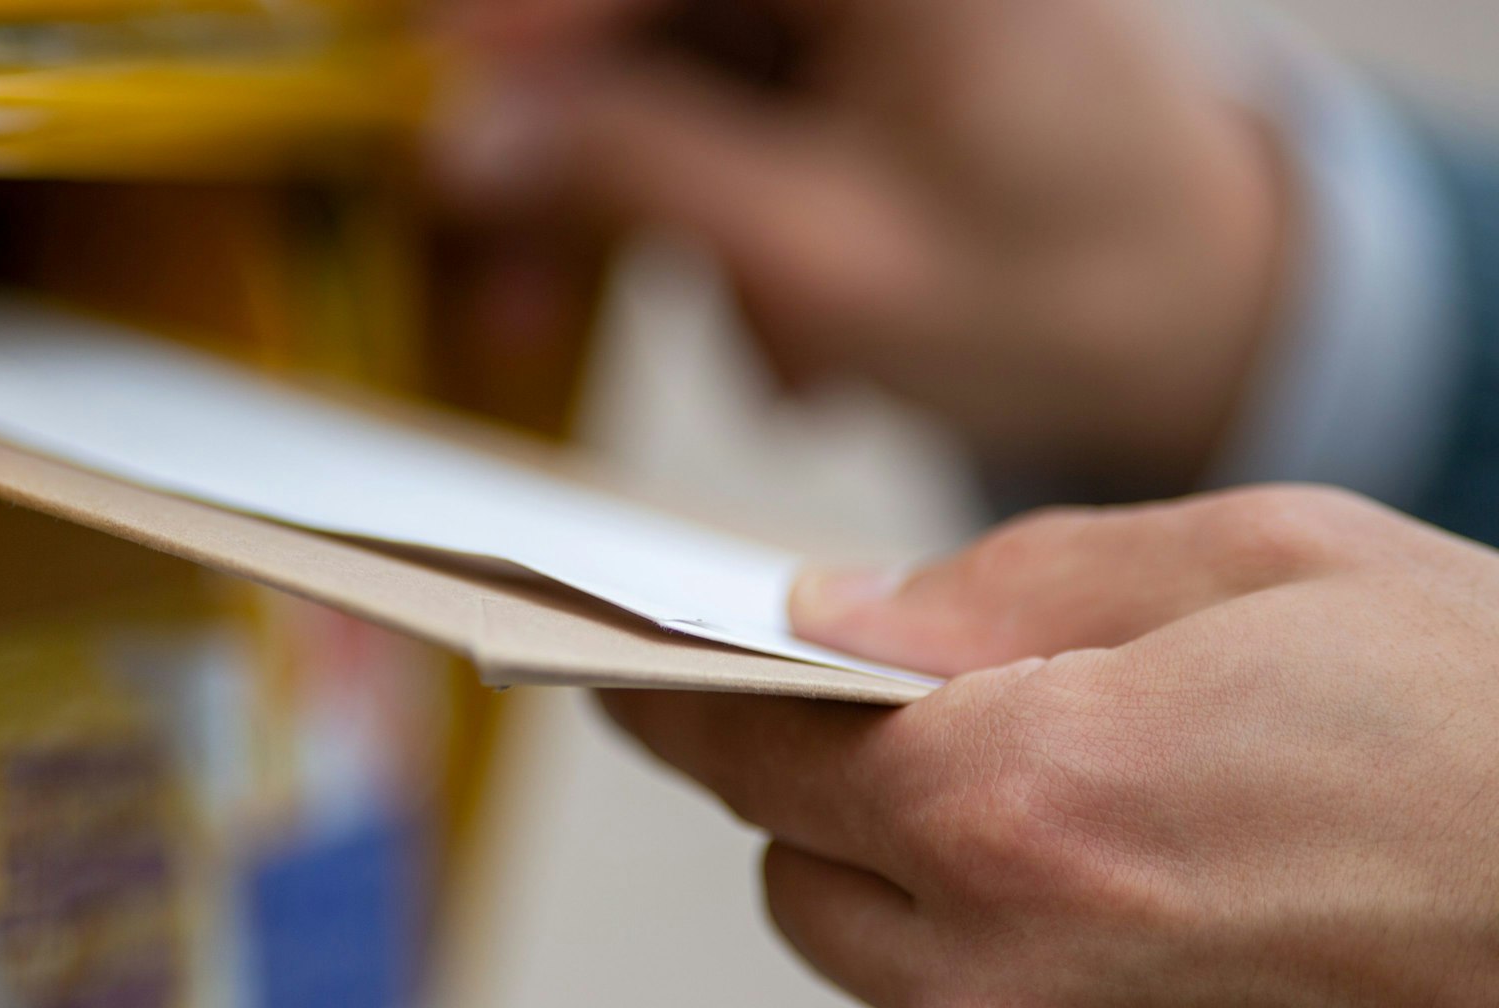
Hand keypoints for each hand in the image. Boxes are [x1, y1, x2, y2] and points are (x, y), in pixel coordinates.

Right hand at [433, 0, 1290, 486]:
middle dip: (569, 153)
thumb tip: (469, 137)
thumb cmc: (1068, 286)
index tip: (429, 114)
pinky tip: (781, 324)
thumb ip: (637, 174)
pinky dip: (714, 215)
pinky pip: (716, 101)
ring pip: (659, 62)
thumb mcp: (827, 255)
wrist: (1203, 313)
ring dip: (648, 212)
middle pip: (639, 13)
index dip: (517, 27)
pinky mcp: (843, 40)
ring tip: (735, 349)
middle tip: (515, 296)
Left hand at [604, 486, 1498, 1007]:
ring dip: (893, 864)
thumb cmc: (1495, 720)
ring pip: (874, 958)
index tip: (624, 666)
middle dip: (798, 777)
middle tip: (863, 695)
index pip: (750, 747)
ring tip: (1006, 768)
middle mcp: (1011, 976)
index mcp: (1020, 806)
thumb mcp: (1261, 560)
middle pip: (789, 871)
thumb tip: (838, 613)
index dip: (676, 695)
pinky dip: (982, 936)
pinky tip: (1087, 860)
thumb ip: (1009, 585)